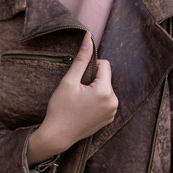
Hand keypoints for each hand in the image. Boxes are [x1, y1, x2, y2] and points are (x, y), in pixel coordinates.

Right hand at [27, 32, 117, 164]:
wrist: (58, 136)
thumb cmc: (60, 108)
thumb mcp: (69, 81)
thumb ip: (81, 59)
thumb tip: (88, 37)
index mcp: (105, 92)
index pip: (104, 65)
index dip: (90, 68)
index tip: (78, 80)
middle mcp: (114, 102)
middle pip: (106, 78)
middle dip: (92, 80)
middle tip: (77, 93)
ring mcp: (112, 112)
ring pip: (105, 89)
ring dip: (95, 90)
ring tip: (80, 102)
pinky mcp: (109, 119)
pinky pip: (106, 101)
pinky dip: (96, 101)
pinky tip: (84, 109)